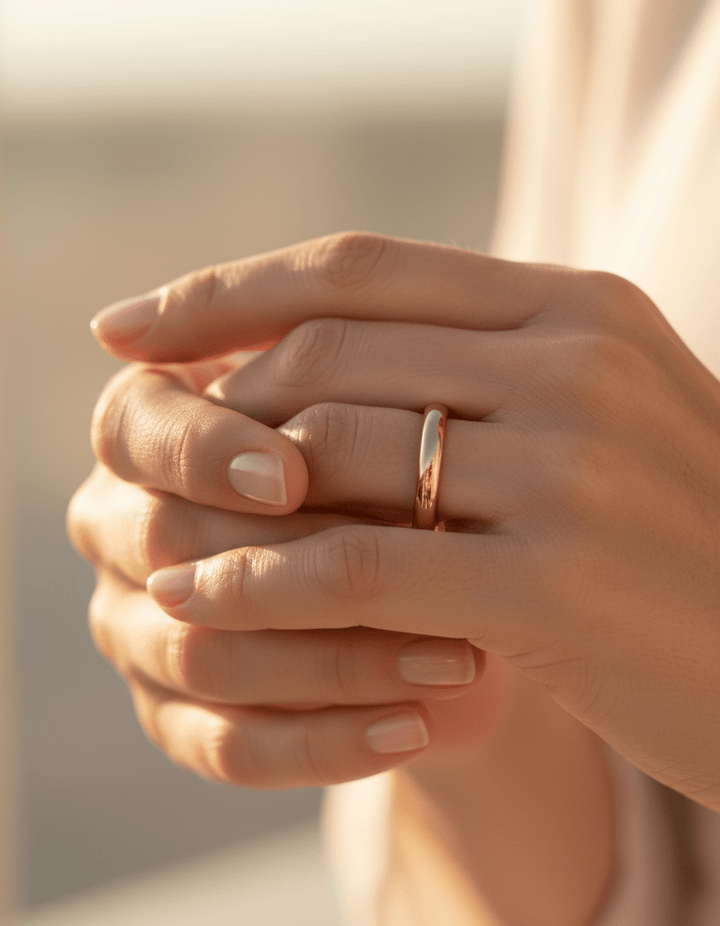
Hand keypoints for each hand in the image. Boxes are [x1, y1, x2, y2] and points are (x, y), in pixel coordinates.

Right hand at [68, 358, 498, 788]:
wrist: (408, 574)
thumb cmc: (380, 462)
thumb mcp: (366, 407)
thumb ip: (338, 381)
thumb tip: (345, 390)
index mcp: (146, 435)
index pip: (130, 427)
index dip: (199, 451)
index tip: (293, 476)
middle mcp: (122, 532)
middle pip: (168, 549)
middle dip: (296, 565)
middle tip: (417, 564)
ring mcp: (137, 631)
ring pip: (205, 655)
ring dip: (336, 661)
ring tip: (452, 659)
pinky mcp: (173, 717)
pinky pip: (228, 747)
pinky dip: (323, 743)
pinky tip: (412, 728)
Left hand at [91, 232, 719, 810]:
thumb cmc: (671, 534)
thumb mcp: (592, 416)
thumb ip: (479, 370)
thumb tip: (310, 361)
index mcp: (580, 308)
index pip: (362, 267)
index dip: (227, 289)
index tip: (129, 325)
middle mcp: (578, 367)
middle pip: (328, 354)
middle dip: (219, 403)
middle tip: (160, 447)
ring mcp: (571, 473)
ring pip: (328, 454)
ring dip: (230, 497)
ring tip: (170, 532)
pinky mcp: (554, 589)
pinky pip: (357, 566)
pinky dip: (260, 581)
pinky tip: (201, 596)